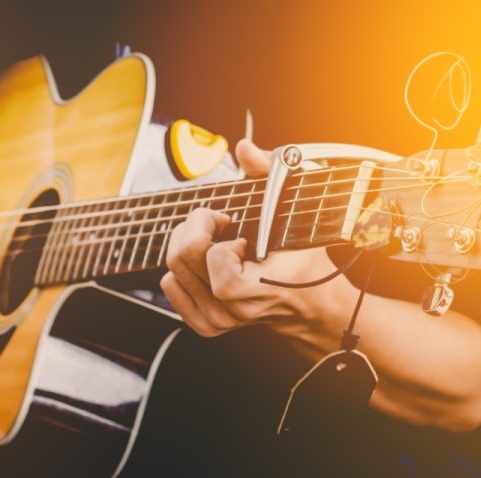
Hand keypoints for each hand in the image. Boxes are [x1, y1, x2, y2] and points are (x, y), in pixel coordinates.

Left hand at [160, 139, 348, 347]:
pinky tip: (205, 261)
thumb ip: (270, 176)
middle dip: (196, 227)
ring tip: (217, 242)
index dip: (220, 234)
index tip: (238, 229)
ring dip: (189, 244)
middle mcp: (235, 309)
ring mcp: (219, 321)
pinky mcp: (206, 325)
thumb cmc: (304, 261)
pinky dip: (180, 266)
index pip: (216, 260)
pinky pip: (170, 286)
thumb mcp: (295, 214)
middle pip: (183, 258)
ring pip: (172, 269)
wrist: (311, 304)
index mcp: (260, 287)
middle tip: (219, 223)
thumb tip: (245, 150)